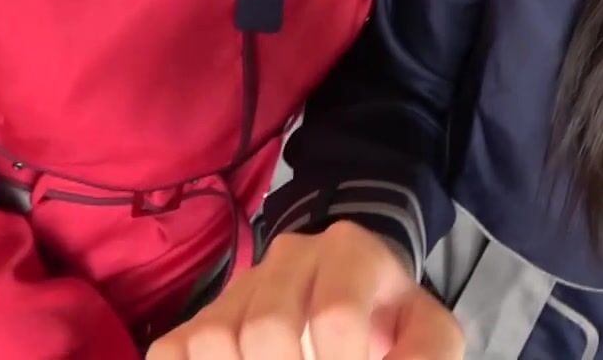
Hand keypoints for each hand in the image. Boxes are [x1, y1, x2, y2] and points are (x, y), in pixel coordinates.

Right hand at [147, 222, 462, 359]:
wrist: (354, 287)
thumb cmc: (390, 319)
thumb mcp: (429, 333)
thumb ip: (424, 356)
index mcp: (351, 252)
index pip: (333, 317)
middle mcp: (289, 256)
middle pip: (266, 330)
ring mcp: (241, 285)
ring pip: (217, 340)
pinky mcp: (203, 314)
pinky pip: (173, 350)